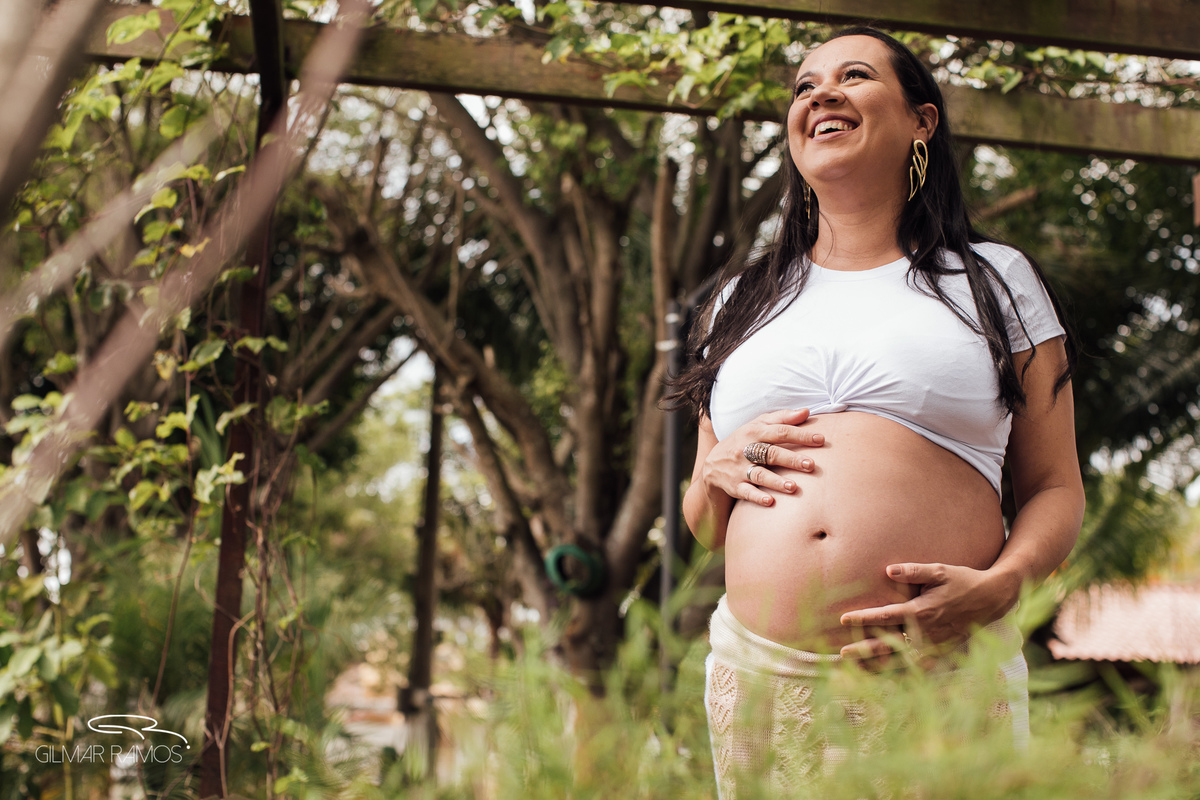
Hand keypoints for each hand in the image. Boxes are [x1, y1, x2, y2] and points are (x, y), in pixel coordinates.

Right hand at [701, 408, 823, 507]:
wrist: (712, 464)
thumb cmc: (743, 441)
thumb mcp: (758, 425)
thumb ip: (782, 418)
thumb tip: (806, 412)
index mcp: (755, 432)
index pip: (780, 432)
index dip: (800, 435)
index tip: (821, 440)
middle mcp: (746, 450)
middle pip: (771, 453)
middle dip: (791, 459)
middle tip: (811, 465)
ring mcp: (740, 469)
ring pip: (759, 475)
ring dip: (776, 481)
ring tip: (793, 487)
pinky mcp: (735, 486)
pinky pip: (746, 492)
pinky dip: (757, 497)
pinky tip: (770, 501)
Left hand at [837, 562, 1019, 659]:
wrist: (992, 598)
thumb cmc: (963, 580)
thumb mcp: (940, 570)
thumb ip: (914, 571)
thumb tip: (889, 570)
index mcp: (922, 610)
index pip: (886, 616)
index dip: (863, 618)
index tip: (843, 619)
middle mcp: (927, 632)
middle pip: (890, 645)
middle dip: (865, 651)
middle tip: (842, 654)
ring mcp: (935, 645)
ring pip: (903, 662)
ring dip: (879, 667)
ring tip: (857, 670)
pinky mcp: (943, 652)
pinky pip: (919, 668)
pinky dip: (902, 675)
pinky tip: (885, 678)